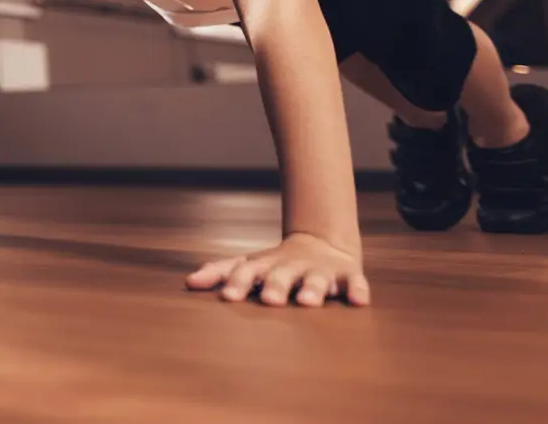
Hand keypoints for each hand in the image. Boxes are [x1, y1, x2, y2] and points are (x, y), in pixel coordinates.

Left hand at [185, 231, 369, 306]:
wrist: (321, 244)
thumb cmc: (276, 265)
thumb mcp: (249, 265)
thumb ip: (221, 273)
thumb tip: (188, 283)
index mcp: (265, 266)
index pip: (247, 271)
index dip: (237, 283)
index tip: (227, 297)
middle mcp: (291, 267)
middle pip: (281, 275)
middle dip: (275, 286)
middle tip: (269, 301)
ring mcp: (319, 270)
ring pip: (316, 279)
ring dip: (312, 288)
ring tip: (308, 302)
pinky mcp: (347, 276)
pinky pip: (355, 282)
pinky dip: (358, 290)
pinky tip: (359, 301)